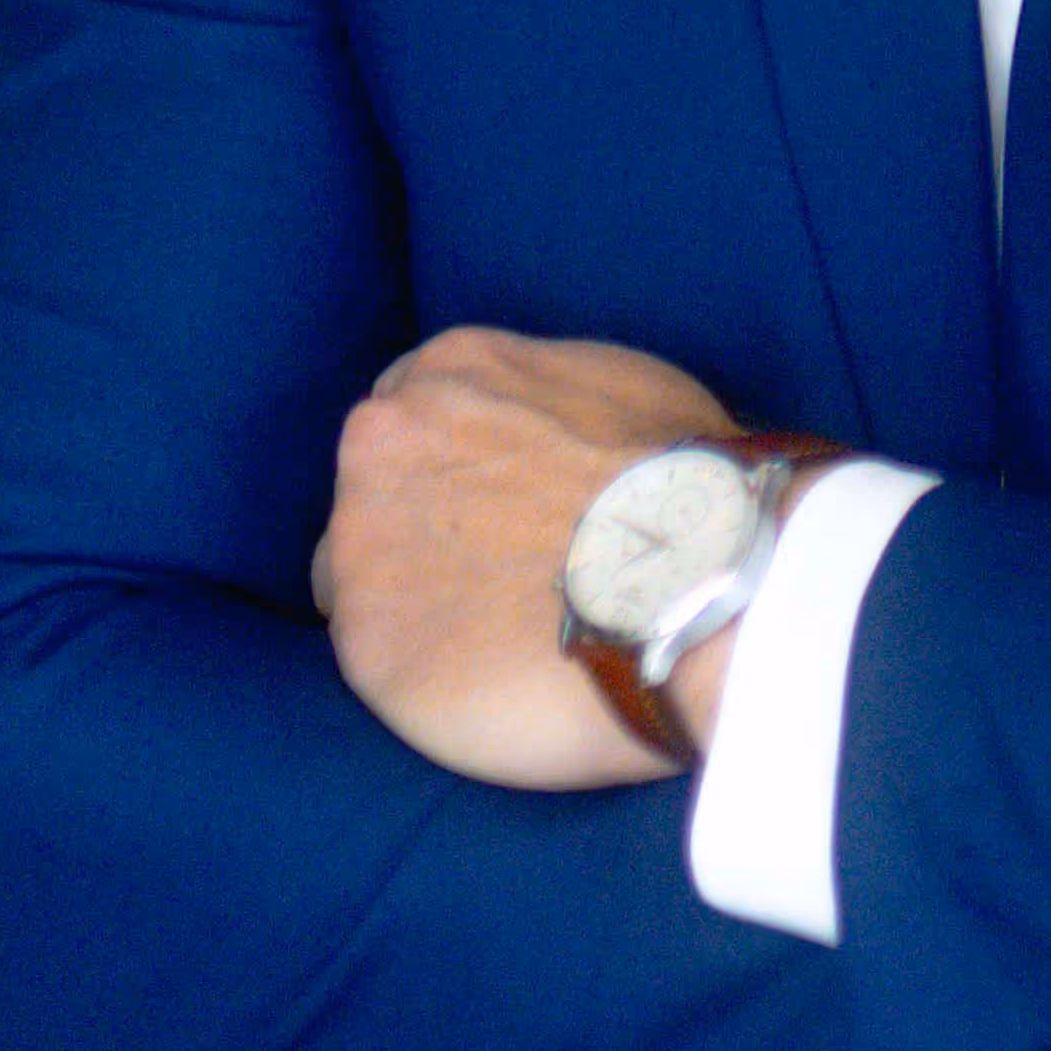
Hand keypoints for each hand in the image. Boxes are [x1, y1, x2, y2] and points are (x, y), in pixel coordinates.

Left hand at [314, 327, 734, 787]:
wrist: (696, 582)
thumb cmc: (685, 484)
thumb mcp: (621, 386)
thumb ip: (547, 402)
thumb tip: (550, 439)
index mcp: (448, 369)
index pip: (412, 417)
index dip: (453, 473)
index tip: (493, 513)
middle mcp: (384, 438)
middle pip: (370, 494)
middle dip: (421, 532)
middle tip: (496, 578)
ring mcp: (361, 538)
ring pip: (354, 579)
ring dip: (409, 603)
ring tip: (493, 639)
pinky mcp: (363, 641)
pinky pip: (373, 659)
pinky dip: (419, 673)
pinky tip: (486, 680)